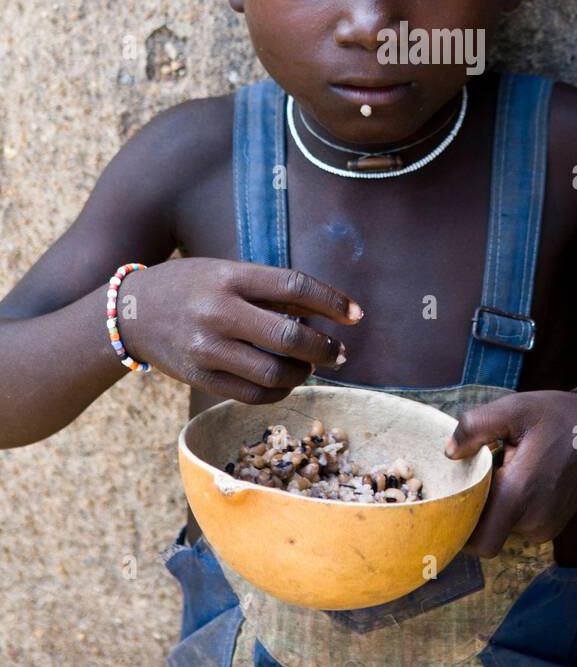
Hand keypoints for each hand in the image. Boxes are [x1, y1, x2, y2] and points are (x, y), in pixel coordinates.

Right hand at [119, 259, 363, 403]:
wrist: (130, 313)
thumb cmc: (192, 286)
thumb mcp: (229, 272)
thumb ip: (275, 290)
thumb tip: (331, 309)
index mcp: (230, 276)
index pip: (294, 285)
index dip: (332, 301)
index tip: (356, 315)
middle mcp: (218, 311)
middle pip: (289, 336)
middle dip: (324, 348)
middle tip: (339, 352)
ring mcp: (207, 348)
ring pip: (273, 372)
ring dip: (304, 373)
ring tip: (310, 366)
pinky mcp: (199, 378)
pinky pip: (252, 394)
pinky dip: (278, 390)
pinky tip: (285, 381)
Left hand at [443, 390, 576, 557]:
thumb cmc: (558, 416)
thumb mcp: (515, 408)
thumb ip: (476, 426)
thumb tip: (450, 453)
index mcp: (520, 494)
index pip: (478, 542)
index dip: (458, 528)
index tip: (451, 499)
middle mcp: (533, 521)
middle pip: (485, 534)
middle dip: (474, 511)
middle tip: (475, 475)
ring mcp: (545, 527)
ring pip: (500, 529)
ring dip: (493, 506)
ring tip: (502, 469)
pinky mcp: (552, 526)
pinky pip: (517, 525)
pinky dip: (510, 507)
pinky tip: (517, 477)